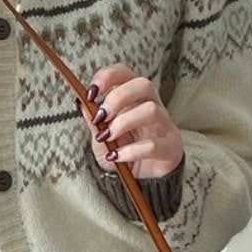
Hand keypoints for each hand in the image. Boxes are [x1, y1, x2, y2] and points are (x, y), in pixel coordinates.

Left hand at [79, 63, 183, 179]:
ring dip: (124, 122)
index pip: (125, 73)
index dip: (108, 77)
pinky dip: (131, 151)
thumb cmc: (123, 151)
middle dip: (118, 97)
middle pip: (143, 85)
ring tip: (108, 137)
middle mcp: (152, 106)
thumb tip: (81, 104)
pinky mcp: (170, 148)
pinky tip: (116, 157)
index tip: (91, 93)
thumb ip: (94, 122)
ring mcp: (164, 126)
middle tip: (101, 117)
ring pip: (151, 110)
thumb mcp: (102, 138)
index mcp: (134, 98)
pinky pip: (153, 145)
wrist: (142, 178)